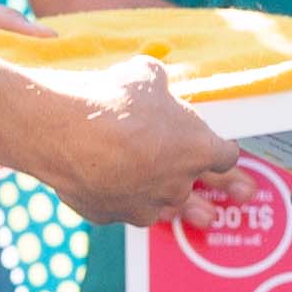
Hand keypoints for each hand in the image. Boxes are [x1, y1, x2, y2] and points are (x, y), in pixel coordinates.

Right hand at [34, 62, 237, 228]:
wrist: (66, 132)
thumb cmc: (113, 101)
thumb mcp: (146, 76)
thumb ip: (158, 86)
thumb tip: (152, 81)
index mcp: (198, 149)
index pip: (226, 157)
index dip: (221, 150)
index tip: (218, 148)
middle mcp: (177, 184)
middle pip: (191, 183)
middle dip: (185, 172)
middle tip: (195, 170)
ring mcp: (145, 205)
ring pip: (157, 201)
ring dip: (153, 190)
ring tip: (141, 176)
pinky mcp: (112, 215)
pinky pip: (120, 206)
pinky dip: (115, 195)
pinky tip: (102, 178)